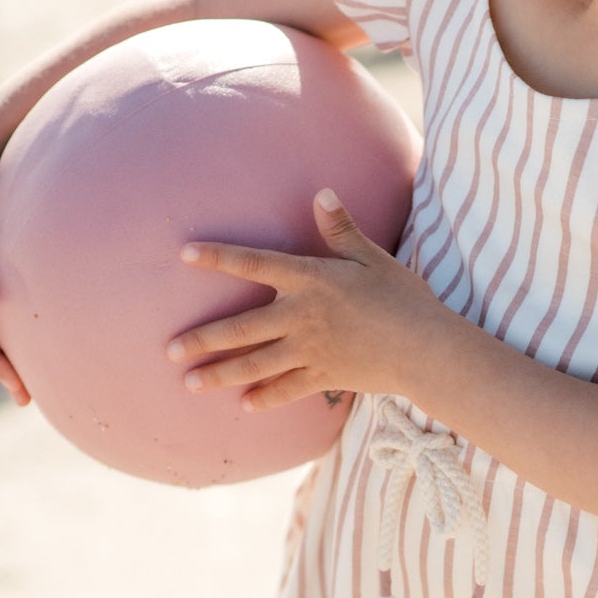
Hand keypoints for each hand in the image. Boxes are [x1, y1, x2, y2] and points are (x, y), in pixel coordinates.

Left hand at [167, 189, 436, 410]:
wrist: (427, 349)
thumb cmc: (405, 298)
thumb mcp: (374, 258)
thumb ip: (342, 230)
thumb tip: (322, 193)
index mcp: (311, 280)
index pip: (255, 264)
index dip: (219, 258)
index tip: (185, 255)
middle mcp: (302, 316)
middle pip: (242, 328)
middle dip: (203, 340)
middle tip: (170, 350)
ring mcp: (310, 350)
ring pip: (255, 364)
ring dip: (220, 374)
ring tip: (190, 383)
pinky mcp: (324, 376)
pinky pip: (287, 389)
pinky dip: (265, 397)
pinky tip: (245, 404)